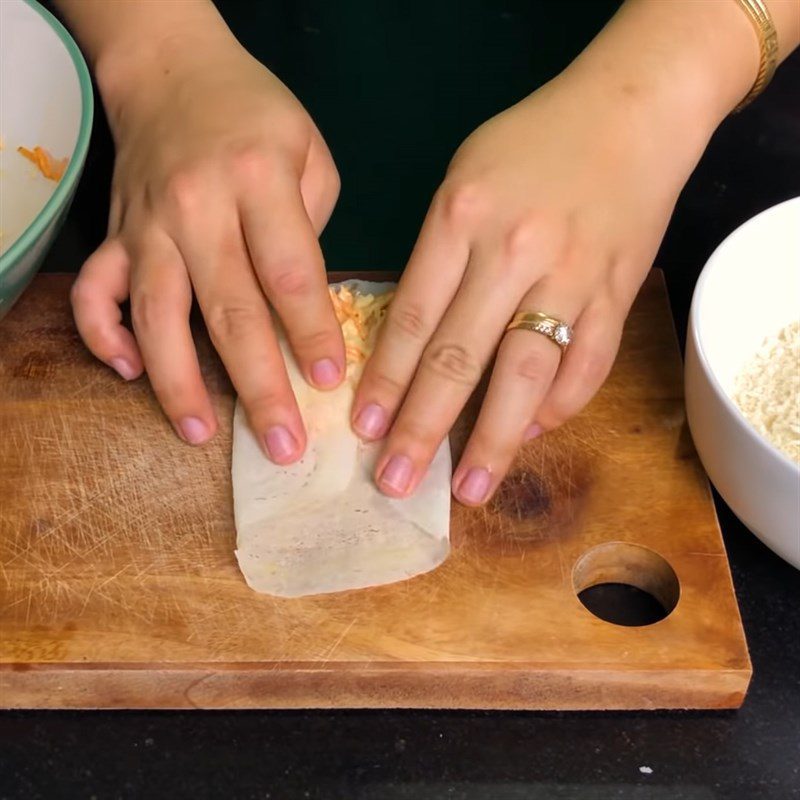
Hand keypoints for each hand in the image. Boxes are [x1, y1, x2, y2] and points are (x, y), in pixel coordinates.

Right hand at [70, 33, 340, 461]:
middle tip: (283, 445)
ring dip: (178, 381)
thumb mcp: (310, 155)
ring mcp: (148, 225)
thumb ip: (312, 229)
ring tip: (200, 434)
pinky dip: (104, 336)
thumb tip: (306, 311)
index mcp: (260, 180)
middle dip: (259, 385)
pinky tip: (128, 372)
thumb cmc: (257, 119)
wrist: (174, 72)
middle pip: (231, 310)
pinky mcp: (115, 235)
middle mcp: (198, 207)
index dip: (311, 333)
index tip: (329, 384)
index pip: (290, 274)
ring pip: (158, 315)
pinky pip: (96, 293)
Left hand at [352, 65, 713, 504]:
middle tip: (395, 481)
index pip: (412, 319)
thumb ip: (438, 253)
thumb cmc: (533, 143)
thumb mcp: (463, 178)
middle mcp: (513, 252)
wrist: (632, 111)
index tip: (363, 430)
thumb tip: (418, 339)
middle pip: (459, 357)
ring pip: (526, 374)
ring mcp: (572, 276)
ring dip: (494, 439)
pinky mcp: (618, 292)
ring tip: (467, 489)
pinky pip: (588, 365)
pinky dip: (560, 407)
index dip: (385, 382)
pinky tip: (532, 434)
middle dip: (422, 427)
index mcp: (460, 218)